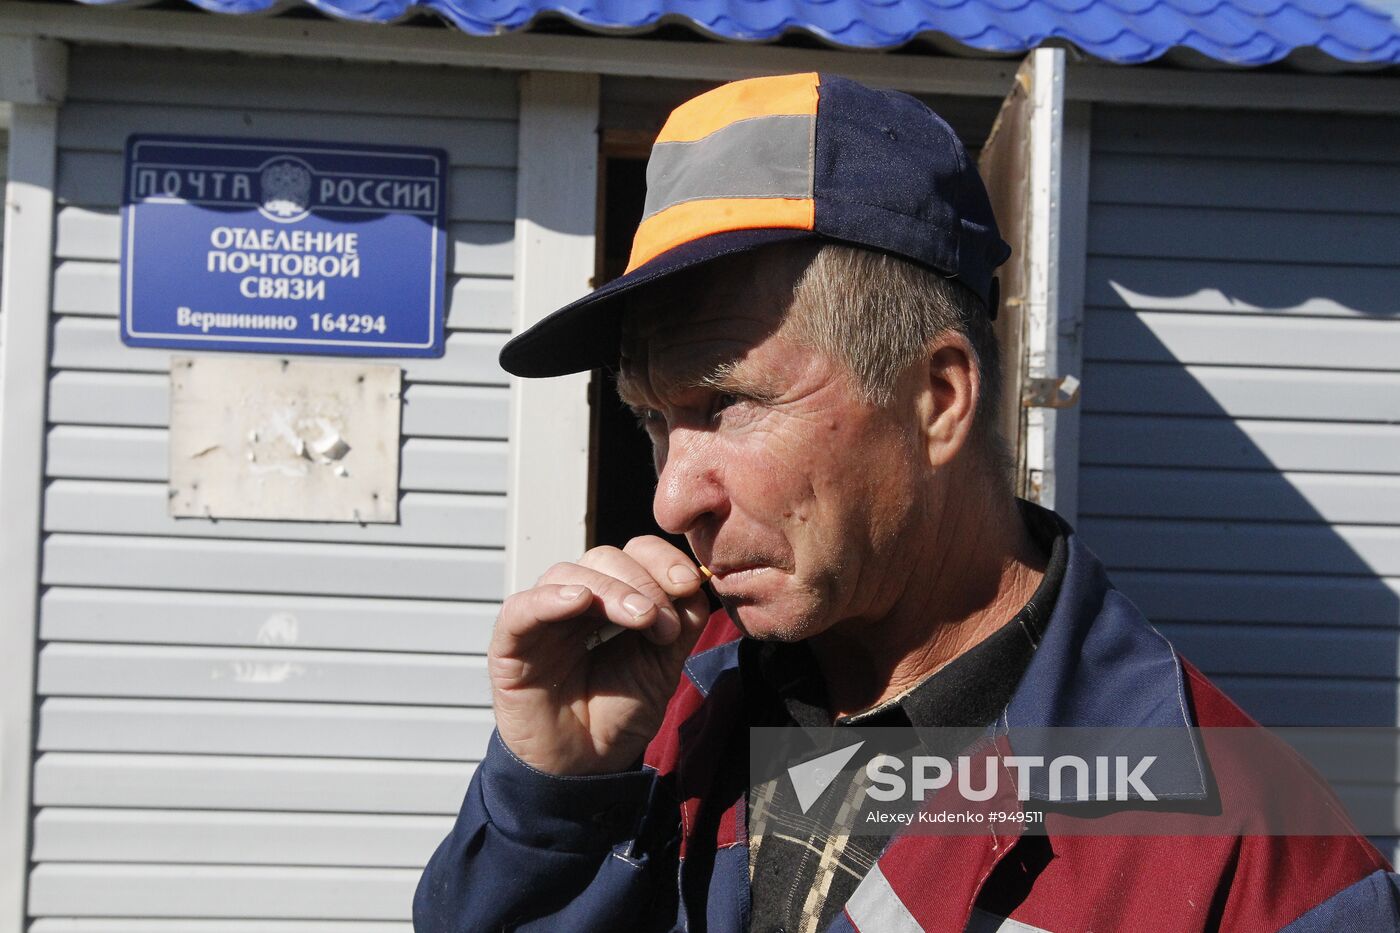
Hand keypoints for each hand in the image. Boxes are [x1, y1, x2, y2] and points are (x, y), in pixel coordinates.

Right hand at [487, 536, 712, 774]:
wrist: (585, 767)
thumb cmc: (619, 713)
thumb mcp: (663, 667)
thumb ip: (682, 624)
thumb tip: (695, 582)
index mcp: (612, 599)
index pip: (633, 554)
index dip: (660, 559)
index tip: (687, 583)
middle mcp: (576, 601)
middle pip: (603, 558)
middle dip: (641, 581)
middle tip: (660, 620)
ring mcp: (542, 620)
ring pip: (567, 574)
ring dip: (609, 590)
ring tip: (639, 619)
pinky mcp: (511, 646)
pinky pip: (521, 609)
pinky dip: (548, 599)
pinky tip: (578, 602)